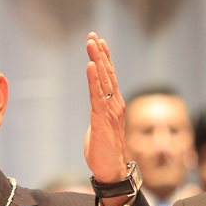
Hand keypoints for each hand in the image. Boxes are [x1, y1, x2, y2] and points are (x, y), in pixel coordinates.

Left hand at [83, 33, 131, 205]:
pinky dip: (94, 79)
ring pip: (104, 80)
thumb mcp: (98, 127)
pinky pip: (98, 95)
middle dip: (100, 53)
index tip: (98, 42)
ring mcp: (110, 111)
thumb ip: (98, 115)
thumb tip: (96, 110)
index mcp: (113, 105)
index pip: (109, 77)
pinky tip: (90, 65)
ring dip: (97, 60)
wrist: (112, 170)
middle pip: (107, 73)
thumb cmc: (104, 151)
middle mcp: (115, 104)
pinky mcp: (102, 120)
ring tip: (92, 43)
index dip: (104, 58)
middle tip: (92, 35)